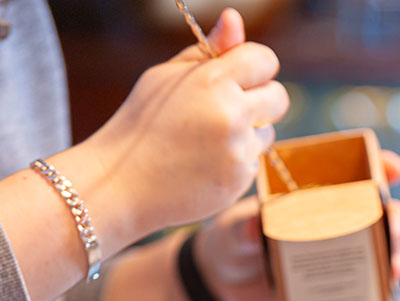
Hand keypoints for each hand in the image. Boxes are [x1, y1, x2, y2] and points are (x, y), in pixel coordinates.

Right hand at [83, 9, 288, 241]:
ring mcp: (238, 150)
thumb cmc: (141, 124)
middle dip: (260, 100)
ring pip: (267, 133)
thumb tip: (235, 19)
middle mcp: (231, 114)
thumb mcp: (165, 78)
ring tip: (205, 140)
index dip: (255, 66)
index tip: (240, 76)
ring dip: (248, 133)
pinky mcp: (240, 180)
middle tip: (227, 108)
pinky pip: (254, 162)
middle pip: (279, 97)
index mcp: (212, 80)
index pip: (265, 59)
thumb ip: (207, 51)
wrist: (120, 183)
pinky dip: (236, 161)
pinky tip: (204, 163)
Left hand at [194, 151, 399, 300]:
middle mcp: (343, 222)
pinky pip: (372, 291)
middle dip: (398, 220)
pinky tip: (380, 299)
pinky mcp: (344, 288)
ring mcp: (347, 257)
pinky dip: (382, 296)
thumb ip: (243, 226)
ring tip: (392, 269)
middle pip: (386, 215)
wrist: (227, 283)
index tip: (394, 169)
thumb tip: (255, 225)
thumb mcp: (233, 228)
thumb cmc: (233, 239)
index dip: (383, 168)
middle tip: (394, 228)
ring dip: (398, 259)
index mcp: (322, 194)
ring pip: (388, 253)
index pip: (361, 173)